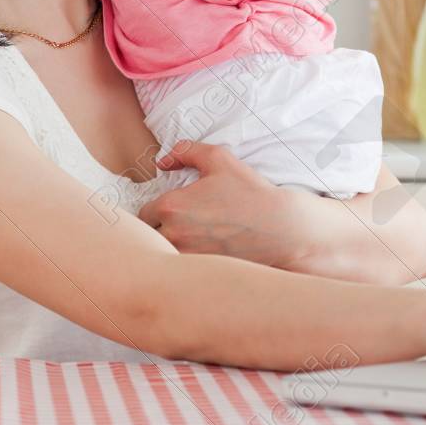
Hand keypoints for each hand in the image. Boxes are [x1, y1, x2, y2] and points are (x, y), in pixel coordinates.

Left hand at [138, 140, 310, 268]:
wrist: (281, 229)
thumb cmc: (250, 193)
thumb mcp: (219, 159)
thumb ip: (186, 151)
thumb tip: (162, 160)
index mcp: (172, 206)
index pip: (144, 213)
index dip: (157, 211)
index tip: (173, 211)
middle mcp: (173, 234)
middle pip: (150, 237)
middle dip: (160, 230)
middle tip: (180, 226)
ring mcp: (186, 257)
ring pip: (163, 255)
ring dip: (169, 249)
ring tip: (189, 242)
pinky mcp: (199, 273)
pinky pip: (179, 271)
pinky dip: (184, 265)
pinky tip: (199, 257)